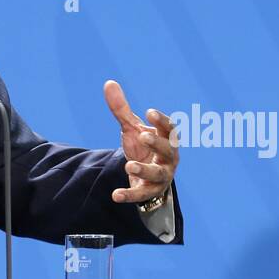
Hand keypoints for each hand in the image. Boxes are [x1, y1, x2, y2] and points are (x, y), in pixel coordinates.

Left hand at [102, 80, 178, 204]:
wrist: (146, 177)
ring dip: (144, 170)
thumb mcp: (131, 128)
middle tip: (142, 136)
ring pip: (157, 174)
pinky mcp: (150, 192)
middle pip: (168, 150)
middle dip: (156, 143)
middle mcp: (169, 157)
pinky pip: (141, 194)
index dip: (162, 122)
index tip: (149, 113)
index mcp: (167, 139)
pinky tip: (115, 194)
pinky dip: (129, 195)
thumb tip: (109, 83)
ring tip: (129, 165)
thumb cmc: (143, 148)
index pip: (170, 129)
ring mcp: (161, 176)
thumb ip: (121, 109)